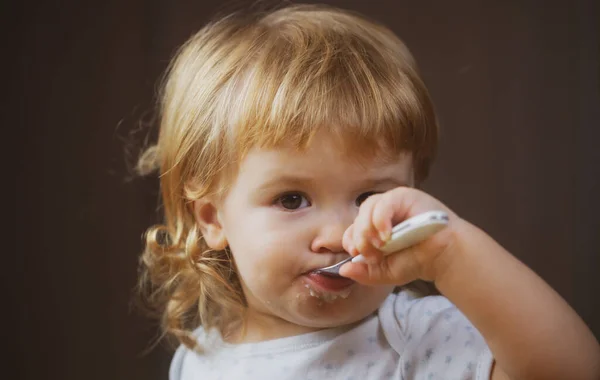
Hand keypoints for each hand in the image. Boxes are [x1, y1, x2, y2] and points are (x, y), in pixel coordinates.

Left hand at [340, 187, 461, 284]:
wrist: (443, 257)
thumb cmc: (416, 260)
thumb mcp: (386, 272)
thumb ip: (364, 272)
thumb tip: (343, 270)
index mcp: (372, 228)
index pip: (352, 229)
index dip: (351, 241)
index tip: (357, 255)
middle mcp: (380, 212)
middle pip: (358, 217)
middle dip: (360, 238)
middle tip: (371, 254)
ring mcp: (392, 202)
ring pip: (368, 207)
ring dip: (368, 228)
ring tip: (379, 245)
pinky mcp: (405, 196)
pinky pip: (385, 202)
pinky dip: (381, 218)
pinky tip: (387, 234)